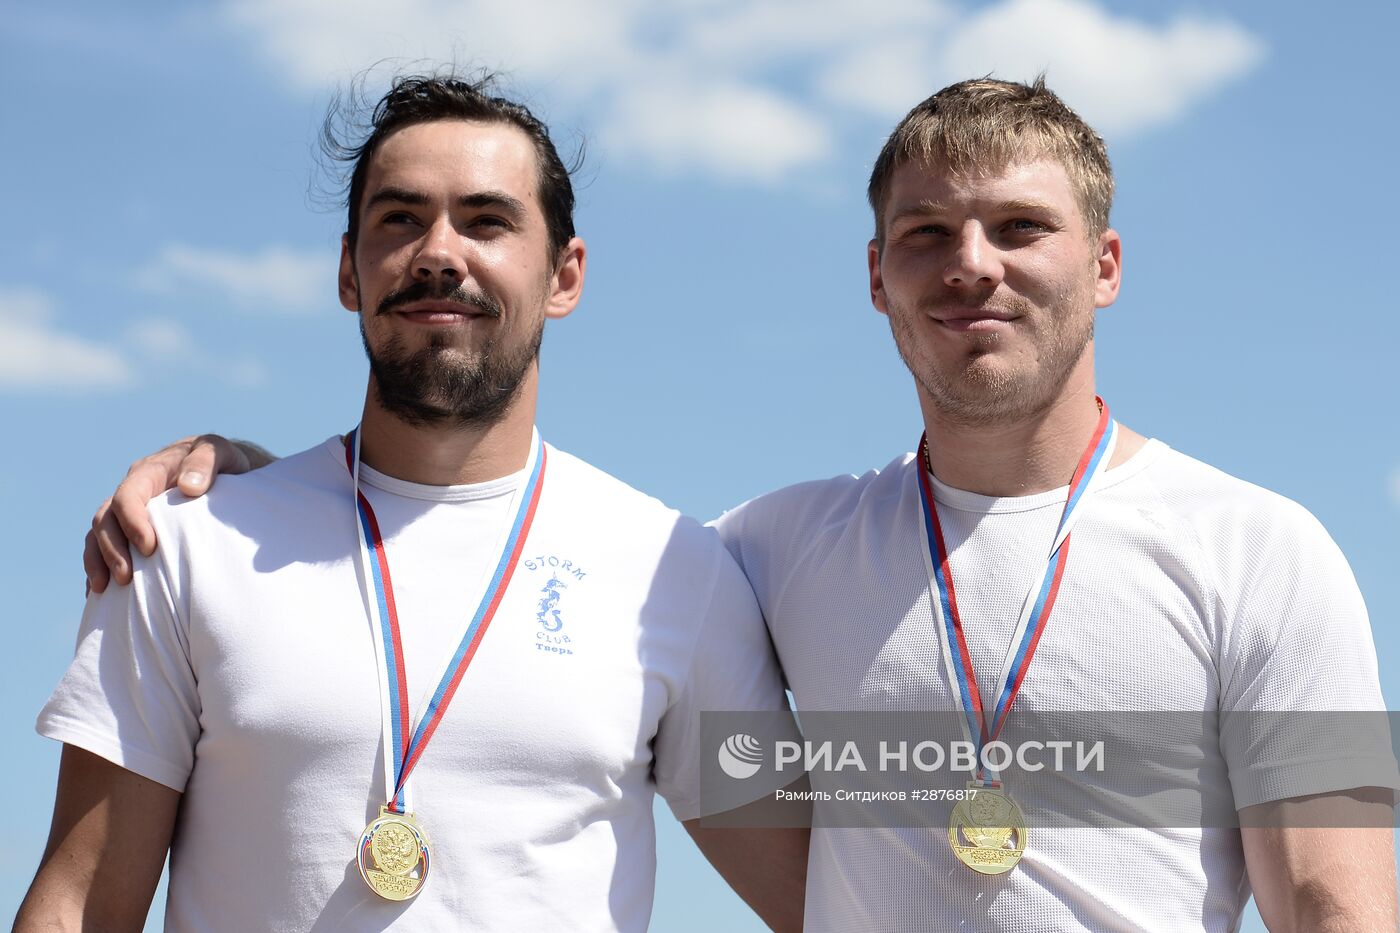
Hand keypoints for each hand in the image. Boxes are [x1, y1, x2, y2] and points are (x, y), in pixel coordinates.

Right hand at [84, 435, 272, 593]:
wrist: (226, 469)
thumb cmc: (225, 461)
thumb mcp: (221, 453)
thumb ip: (206, 462)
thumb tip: (188, 487)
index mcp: (150, 471)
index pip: (128, 495)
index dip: (132, 522)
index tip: (149, 548)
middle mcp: (133, 490)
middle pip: (105, 519)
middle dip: (111, 549)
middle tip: (126, 578)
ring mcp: (129, 510)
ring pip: (98, 534)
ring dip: (98, 561)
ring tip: (106, 590)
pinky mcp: (131, 527)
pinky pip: (103, 546)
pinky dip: (99, 567)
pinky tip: (102, 592)